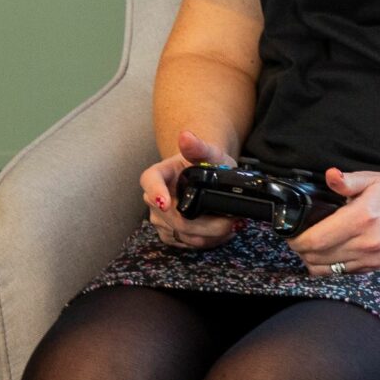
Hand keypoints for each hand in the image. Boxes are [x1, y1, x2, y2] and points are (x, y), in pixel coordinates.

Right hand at [138, 129, 239, 248]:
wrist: (207, 176)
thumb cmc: (206, 163)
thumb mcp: (208, 152)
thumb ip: (198, 146)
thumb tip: (186, 136)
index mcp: (159, 174)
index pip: (150, 181)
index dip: (156, 192)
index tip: (166, 202)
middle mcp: (154, 198)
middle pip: (172, 217)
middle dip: (203, 224)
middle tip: (229, 221)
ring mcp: (160, 218)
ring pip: (182, 234)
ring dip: (209, 234)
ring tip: (230, 225)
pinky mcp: (170, 233)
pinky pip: (186, 242)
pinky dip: (207, 240)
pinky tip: (221, 232)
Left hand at [287, 168, 379, 275]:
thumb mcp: (373, 179)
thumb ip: (347, 181)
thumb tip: (329, 176)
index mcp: (360, 218)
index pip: (315, 240)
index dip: (296, 239)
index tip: (291, 233)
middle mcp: (365, 243)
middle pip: (316, 258)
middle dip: (300, 250)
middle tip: (297, 238)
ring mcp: (371, 258)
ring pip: (327, 271)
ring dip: (312, 261)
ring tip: (310, 248)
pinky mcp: (376, 267)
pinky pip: (343, 275)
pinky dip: (330, 268)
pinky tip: (329, 255)